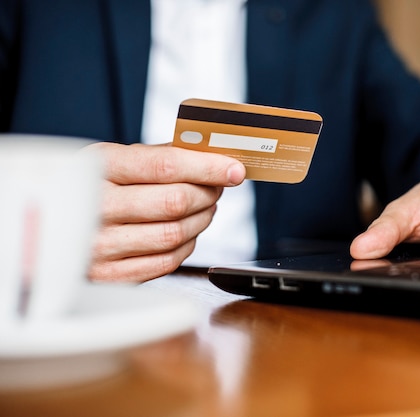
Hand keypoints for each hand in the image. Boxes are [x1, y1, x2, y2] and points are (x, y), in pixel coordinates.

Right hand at [87, 142, 244, 281]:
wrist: (47, 228)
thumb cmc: (88, 189)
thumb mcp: (110, 160)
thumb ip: (157, 155)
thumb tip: (210, 153)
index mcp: (97, 168)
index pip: (165, 165)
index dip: (208, 167)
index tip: (233, 168)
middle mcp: (95, 207)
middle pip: (176, 201)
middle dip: (208, 192)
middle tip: (217, 187)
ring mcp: (100, 246)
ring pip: (175, 233)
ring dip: (202, 219)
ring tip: (204, 207)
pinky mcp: (110, 276)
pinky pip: (167, 262)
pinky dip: (187, 245)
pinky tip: (186, 232)